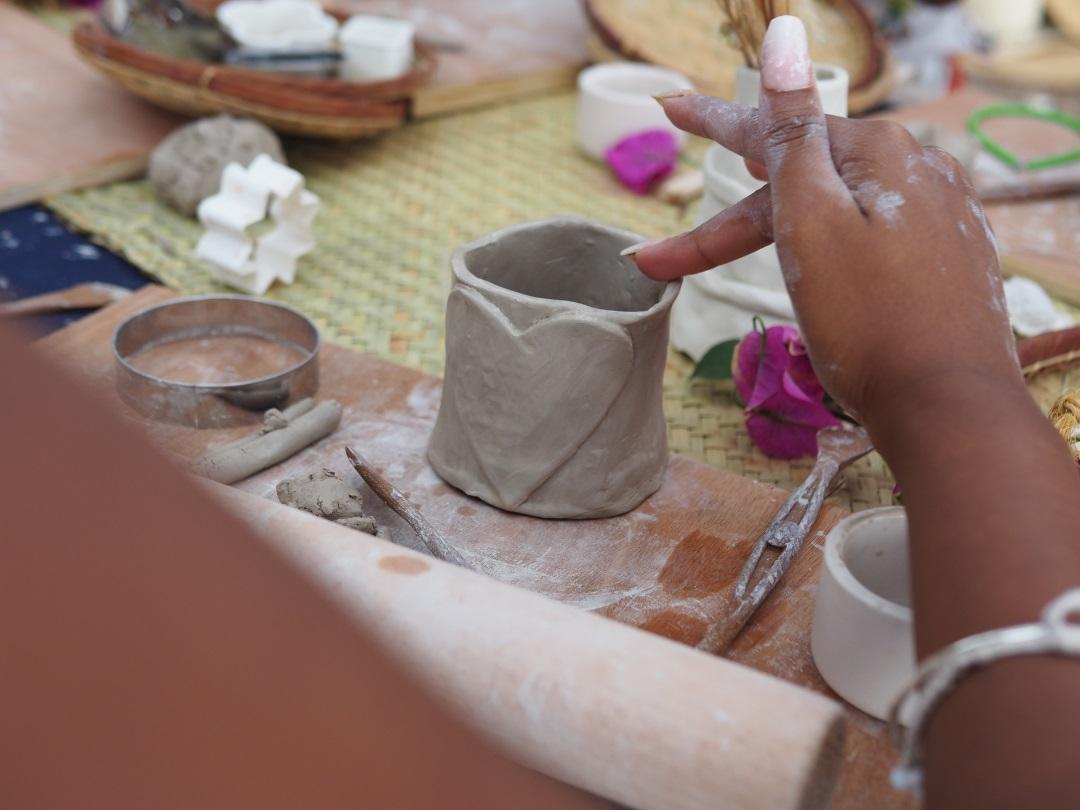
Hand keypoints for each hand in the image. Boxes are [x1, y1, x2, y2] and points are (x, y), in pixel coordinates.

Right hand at [628, 16, 1020, 426]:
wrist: (948, 409)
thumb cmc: (868, 319)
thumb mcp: (812, 220)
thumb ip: (792, 132)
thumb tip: (785, 37)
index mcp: (878, 152)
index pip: (775, 130)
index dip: (713, 122)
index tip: (666, 107)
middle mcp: (916, 171)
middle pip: (800, 185)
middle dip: (727, 223)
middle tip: (658, 257)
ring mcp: (938, 216)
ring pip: (832, 213)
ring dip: (772, 234)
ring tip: (728, 256)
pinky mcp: (944, 261)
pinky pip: (868, 236)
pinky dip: (824, 246)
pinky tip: (813, 260)